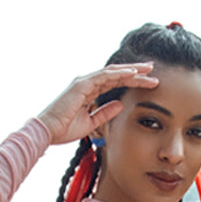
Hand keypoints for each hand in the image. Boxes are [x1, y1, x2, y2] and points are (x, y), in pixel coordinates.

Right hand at [37, 64, 158, 145]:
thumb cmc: (64, 129)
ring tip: (148, 69)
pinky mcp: (82, 84)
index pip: (115, 83)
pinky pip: (104, 76)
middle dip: (135, 71)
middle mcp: (88, 83)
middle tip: (152, 69)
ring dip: (131, 70)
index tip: (148, 81)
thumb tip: (120, 104)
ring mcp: (85, 82)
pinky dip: (119, 74)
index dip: (132, 81)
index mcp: (90, 91)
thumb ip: (105, 112)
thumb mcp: (91, 122)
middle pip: (116, 74)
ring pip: (113, 72)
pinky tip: (133, 74)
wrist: (48, 132)